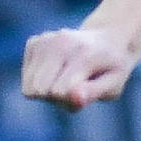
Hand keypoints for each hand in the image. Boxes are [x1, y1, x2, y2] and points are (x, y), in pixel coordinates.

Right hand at [22, 24, 140, 109]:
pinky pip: (26, 79)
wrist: (109, 39)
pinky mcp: (34, 42)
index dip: (72, 101)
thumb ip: (94, 92)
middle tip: (77, 86)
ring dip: (47, 92)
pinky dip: (41, 80)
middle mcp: (60, 43)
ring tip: (68, 79)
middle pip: (39, 91)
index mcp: (83, 54)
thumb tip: (74, 97)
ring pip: (29, 88)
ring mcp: (44, 40)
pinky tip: (59, 70)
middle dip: (56, 98)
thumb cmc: (112, 68)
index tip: (87, 91)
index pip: (59, 92)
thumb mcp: (114, 85)